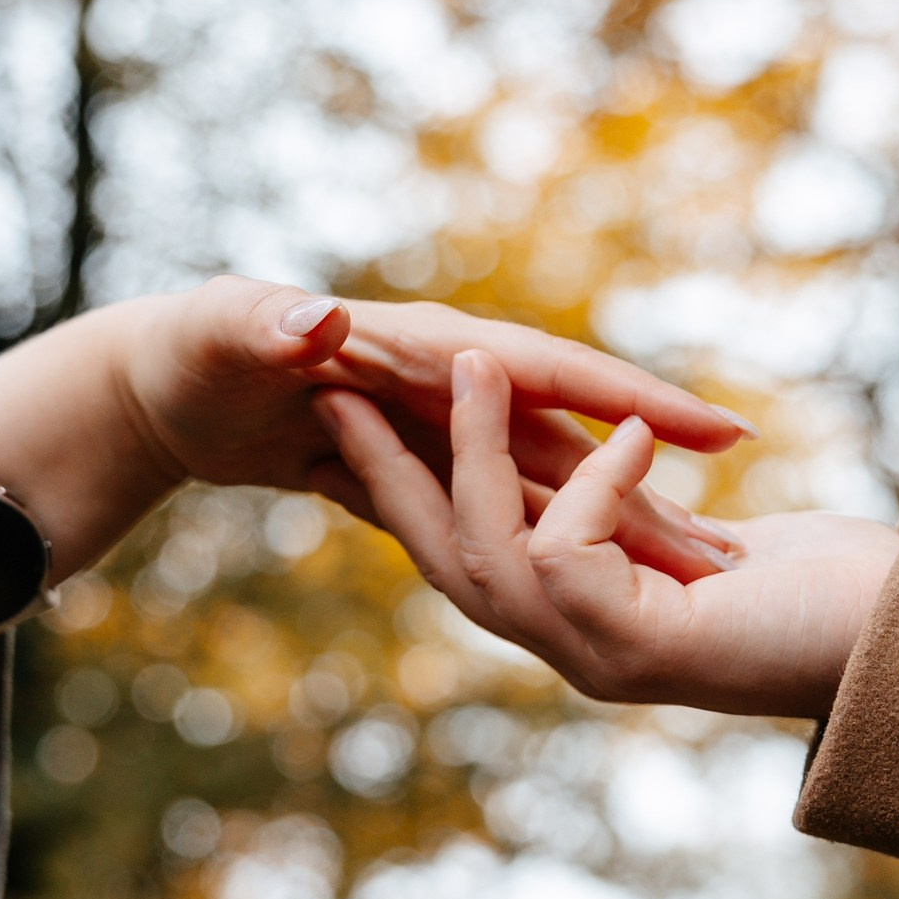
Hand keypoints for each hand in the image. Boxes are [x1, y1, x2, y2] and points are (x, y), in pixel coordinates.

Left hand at [0, 278, 753, 585]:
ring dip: (610, 530)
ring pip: (546, 485)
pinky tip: (595, 581)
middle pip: (573, 441)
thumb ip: (267, 322)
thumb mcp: (221, 328)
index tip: (727, 434)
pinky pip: (501, 505)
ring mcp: (440, 427)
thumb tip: (320, 316)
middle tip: (738, 556)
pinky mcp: (419, 463)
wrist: (160, 380)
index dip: (637, 400)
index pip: (550, 371)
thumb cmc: (191, 343)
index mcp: (426, 348)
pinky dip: (549, 538)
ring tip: (688, 579)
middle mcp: (451, 386)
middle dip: (653, 494)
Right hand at [315, 350, 898, 718]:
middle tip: (336, 385)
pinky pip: (564, 549)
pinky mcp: (639, 649)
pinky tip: (642, 437)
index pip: (470, 553)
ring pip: (489, 551)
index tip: (359, 417)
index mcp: (587, 622)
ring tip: (469, 359)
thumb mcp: (708, 539)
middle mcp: (579, 650)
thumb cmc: (836, 587)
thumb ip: (640, 514)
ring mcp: (603, 659)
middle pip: (446, 560)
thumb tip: (616, 460)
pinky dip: (592, 482)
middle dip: (386, 472)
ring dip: (469, 451)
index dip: (408, 489)